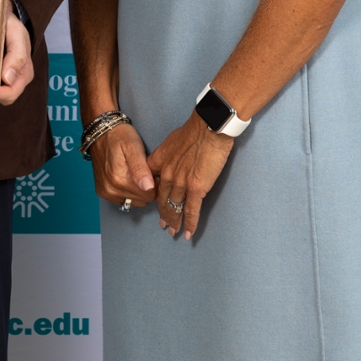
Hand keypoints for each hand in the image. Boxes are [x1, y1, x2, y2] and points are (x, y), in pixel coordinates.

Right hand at [89, 123, 155, 207]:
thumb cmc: (120, 137)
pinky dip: (128, 192)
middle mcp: (111, 190)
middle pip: (142, 200)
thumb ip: (140, 168)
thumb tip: (148, 187)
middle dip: (146, 187)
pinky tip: (127, 179)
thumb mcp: (133, 147)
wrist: (100, 133)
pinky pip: (124, 201)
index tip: (150, 170)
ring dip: (137, 191)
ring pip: (134, 202)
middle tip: (144, 170)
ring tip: (135, 174)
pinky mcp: (103, 193)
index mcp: (119, 179)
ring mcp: (106, 193)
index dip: (154, 182)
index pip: (149, 194)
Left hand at [147, 113, 233, 238]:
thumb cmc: (195, 129)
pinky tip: (189, 233)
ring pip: (174, 208)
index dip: (152, 196)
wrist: (208, 127)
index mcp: (160, 161)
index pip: (151, 183)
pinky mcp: (196, 188)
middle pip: (161, 199)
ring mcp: (180, 183)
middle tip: (164, 225)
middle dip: (163, 214)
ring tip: (173, 232)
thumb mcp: (173, 139)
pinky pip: (191, 211)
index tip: (154, 203)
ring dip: (174, 222)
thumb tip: (172, 159)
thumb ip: (169, 154)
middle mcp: (167, 174)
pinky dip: (190, 224)